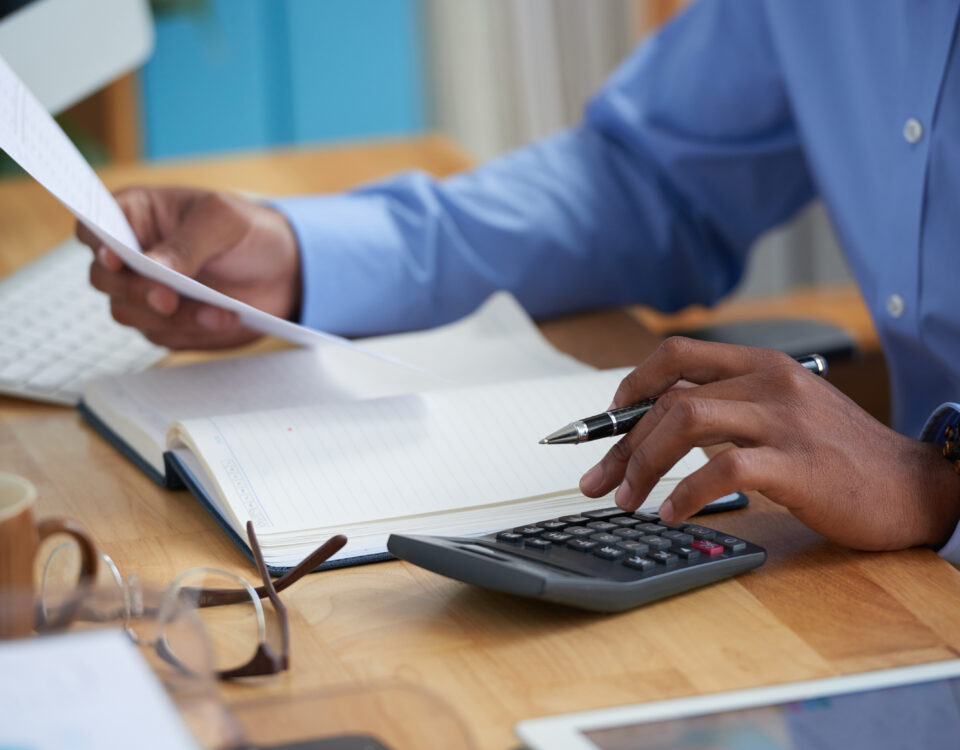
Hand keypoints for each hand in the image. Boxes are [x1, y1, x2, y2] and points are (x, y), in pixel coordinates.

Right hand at [77, 187, 301, 348]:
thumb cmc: (248, 231)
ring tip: (218, 310)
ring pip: (128, 313)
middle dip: (135, 291)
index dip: (97, 245)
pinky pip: (162, 336)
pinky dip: (193, 331)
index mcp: (135, 215)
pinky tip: (225, 318)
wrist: (285, 271)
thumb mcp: (224, 220)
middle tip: (168, 298)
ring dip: (172, 317)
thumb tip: (153, 267)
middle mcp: (132, 255)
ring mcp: (146, 292)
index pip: (93, 228)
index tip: (115, 258)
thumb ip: (187, 243)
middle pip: (103, 279)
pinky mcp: (166, 324)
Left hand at [578, 337, 959, 550]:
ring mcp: (783, 420)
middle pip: (668, 398)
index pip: (675, 356)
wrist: (914, 485)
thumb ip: (729, 409)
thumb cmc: (840, 455)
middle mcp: (768, 381)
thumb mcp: (782, 412)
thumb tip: (659, 428)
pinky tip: (672, 514)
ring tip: (627, 499)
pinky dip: (685, 493)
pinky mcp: (797, 463)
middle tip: (600, 482)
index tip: (604, 424)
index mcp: (761, 365)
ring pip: (684, 422)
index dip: (629, 387)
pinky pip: (722, 470)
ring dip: (642, 463)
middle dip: (621, 443)